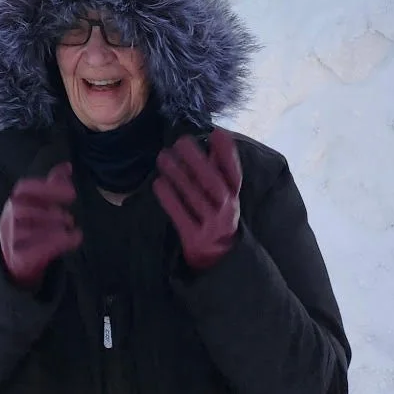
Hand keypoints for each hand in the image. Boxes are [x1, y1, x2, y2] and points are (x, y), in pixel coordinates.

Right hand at [0, 163, 82, 289]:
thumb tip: (68, 166)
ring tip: (68, 228)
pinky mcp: (18, 257)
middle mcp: (9, 217)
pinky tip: (72, 240)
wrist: (12, 259)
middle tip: (69, 218)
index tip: (71, 193)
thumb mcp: (40, 204)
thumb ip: (53, 185)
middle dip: (50, 212)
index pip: (24, 188)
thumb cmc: (30, 225)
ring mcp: (11, 238)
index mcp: (16, 200)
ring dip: (52, 228)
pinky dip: (55, 244)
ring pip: (26, 230)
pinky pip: (32, 250)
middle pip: (23, 209)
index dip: (48, 188)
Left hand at [153, 131, 242, 271]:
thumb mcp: (223, 195)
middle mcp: (226, 212)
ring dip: (178, 174)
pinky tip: (159, 182)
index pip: (235, 175)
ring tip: (163, 157)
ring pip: (195, 197)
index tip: (217, 133)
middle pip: (213, 183)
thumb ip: (219, 168)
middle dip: (197, 161)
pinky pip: (180, 215)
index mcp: (234, 199)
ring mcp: (211, 227)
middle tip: (181, 141)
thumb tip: (218, 134)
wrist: (216, 259)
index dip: (228, 154)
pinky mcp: (194, 239)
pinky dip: (170, 198)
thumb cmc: (215, 216)